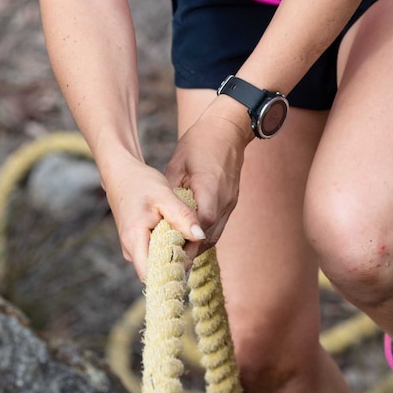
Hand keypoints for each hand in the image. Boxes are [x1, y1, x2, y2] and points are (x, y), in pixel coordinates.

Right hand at [103, 152, 205, 282]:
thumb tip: (200, 236)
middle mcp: (130, 250)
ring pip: (158, 261)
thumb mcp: (165, 196)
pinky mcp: (137, 244)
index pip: (152, 275)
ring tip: (185, 231)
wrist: (122, 174)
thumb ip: (183, 216)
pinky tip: (176, 230)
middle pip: (158, 270)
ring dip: (174, 251)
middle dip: (179, 260)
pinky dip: (168, 245)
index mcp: (134, 240)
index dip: (173, 272)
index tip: (190, 256)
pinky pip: (155, 253)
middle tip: (193, 239)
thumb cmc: (141, 183)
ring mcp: (132, 249)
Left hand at [164, 99, 251, 265]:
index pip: (201, 224)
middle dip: (189, 251)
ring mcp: (231, 202)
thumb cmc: (200, 143)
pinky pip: (218, 226)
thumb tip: (160, 217)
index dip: (186, 241)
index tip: (168, 253)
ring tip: (176, 256)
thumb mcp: (178, 164)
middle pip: (209, 236)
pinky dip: (203, 235)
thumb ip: (172, 192)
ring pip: (215, 235)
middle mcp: (224, 199)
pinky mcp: (231, 202)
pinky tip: (188, 239)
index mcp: (210, 187)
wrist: (228, 129)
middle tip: (168, 263)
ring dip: (197, 246)